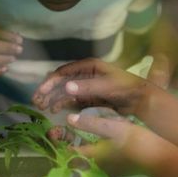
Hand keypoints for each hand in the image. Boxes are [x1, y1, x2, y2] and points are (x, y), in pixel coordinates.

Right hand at [32, 58, 155, 114]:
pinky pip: (71, 100)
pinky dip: (61, 104)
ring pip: (64, 91)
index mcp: (89, 66)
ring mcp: (86, 87)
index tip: (41, 92)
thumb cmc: (126, 89)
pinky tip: (54, 110)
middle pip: (61, 81)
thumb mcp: (107, 87)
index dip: (50, 82)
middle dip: (48, 91)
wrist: (141, 100)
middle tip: (36, 101)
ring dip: (52, 98)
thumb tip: (66, 87)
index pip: (64, 72)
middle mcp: (85, 75)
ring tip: (42, 107)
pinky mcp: (89, 98)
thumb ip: (87, 87)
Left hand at [49, 110, 168, 175]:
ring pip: (81, 160)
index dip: (57, 142)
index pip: (65, 153)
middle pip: (71, 159)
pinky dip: (85, 151)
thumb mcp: (112, 127)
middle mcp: (94, 168)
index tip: (53, 130)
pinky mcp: (112, 169)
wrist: (161, 159)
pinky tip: (89, 139)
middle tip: (59, 131)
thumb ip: (89, 123)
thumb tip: (69, 118)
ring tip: (71, 134)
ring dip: (73, 148)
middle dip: (63, 145)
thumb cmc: (136, 142)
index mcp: (91, 158)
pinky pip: (92, 161)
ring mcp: (103, 170)